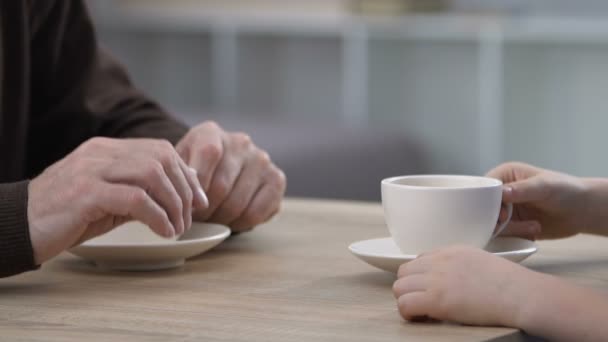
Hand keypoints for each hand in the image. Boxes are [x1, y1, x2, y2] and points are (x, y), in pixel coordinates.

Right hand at [28, 137, 206, 263]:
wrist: (18, 226)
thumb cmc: (65, 216)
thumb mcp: (108, 199)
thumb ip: (138, 191)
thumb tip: (178, 196)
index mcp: (107, 149)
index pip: (160, 150)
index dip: (186, 174)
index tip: (198, 200)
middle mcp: (101, 153)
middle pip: (161, 159)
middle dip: (185, 189)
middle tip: (191, 216)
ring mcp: (93, 169)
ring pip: (153, 174)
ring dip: (174, 204)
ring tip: (178, 227)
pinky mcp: (86, 192)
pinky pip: (136, 199)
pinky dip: (158, 216)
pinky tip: (164, 232)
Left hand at [176, 121, 285, 231]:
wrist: (222, 173)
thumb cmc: (195, 172)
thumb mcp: (179, 168)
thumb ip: (182, 177)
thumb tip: (194, 199)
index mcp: (211, 133)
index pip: (208, 154)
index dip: (197, 185)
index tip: (189, 205)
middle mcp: (240, 142)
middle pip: (221, 186)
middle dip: (205, 211)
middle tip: (197, 222)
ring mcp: (261, 160)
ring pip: (237, 203)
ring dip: (220, 220)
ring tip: (211, 221)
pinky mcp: (276, 180)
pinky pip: (255, 213)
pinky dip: (239, 224)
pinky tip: (231, 221)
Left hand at [392, 246, 538, 326]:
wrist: (520, 294)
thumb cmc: (510, 284)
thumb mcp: (481, 260)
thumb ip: (460, 264)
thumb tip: (451, 278)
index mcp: (451, 251)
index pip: (419, 260)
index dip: (421, 277)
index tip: (430, 290)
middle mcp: (439, 262)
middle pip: (404, 272)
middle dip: (409, 288)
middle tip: (423, 302)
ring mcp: (436, 280)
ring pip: (399, 287)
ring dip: (406, 300)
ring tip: (423, 312)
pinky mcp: (436, 299)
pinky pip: (404, 304)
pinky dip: (408, 312)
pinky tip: (422, 318)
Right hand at [487, 162, 587, 239]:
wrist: (582, 211)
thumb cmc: (565, 190)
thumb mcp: (544, 186)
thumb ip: (521, 189)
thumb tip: (501, 193)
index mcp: (504, 175)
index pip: (483, 188)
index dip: (485, 202)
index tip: (501, 214)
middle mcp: (501, 193)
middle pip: (484, 209)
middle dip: (498, 220)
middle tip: (510, 222)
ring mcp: (506, 210)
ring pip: (493, 225)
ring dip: (512, 229)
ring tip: (534, 226)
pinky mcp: (512, 226)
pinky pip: (504, 235)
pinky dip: (517, 236)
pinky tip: (533, 231)